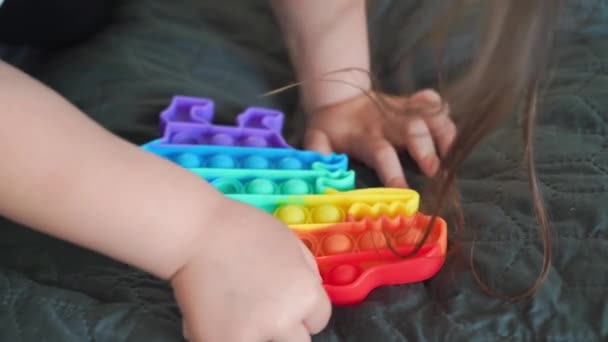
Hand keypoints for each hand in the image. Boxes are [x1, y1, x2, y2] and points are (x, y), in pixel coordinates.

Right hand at [170, 198, 330, 341]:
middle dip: (282, 327)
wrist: (195, 233)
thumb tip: (312, 291)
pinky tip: (212, 314)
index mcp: (306, 295)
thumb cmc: (242, 229)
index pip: (318, 320)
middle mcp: (284, 320)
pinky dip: (221, 334)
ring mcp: (252, 336)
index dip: (301, 310)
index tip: (284, 301)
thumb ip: (306, 272)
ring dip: (254, 334)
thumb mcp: (290, 242)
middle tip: (260, 309)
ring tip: (235, 311)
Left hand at [303, 89, 455, 186]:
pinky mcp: (410, 104)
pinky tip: (453, 128)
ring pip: (428, 116)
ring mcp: (401, 110)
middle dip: (425, 149)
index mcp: (365, 134)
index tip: (402, 191)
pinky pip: (430, 102)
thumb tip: (322, 174)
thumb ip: (319, 153)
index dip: (392, 172)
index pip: (381, 152)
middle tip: (435, 171)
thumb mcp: (316, 138)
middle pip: (411, 130)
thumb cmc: (330, 126)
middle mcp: (387, 122)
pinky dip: (443, 111)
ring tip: (454, 153)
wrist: (337, 94)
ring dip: (443, 132)